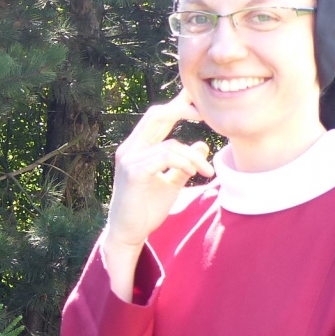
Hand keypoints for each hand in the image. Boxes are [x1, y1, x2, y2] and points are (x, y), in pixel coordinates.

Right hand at [102, 90, 213, 298]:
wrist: (129, 233)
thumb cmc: (146, 208)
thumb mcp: (170, 183)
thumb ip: (184, 164)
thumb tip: (202, 145)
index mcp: (137, 147)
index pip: (156, 117)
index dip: (176, 105)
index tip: (198, 102)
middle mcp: (130, 148)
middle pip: (156, 115)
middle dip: (182, 110)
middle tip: (204, 115)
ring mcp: (129, 159)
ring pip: (169, 144)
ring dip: (193, 157)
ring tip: (205, 171)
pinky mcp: (133, 173)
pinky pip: (164, 157)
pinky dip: (184, 163)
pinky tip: (194, 173)